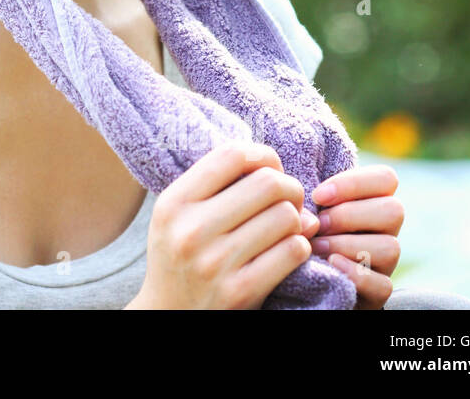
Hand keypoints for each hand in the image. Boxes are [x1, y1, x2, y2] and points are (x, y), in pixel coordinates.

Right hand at [134, 143, 317, 309]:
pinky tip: (288, 250)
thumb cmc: (179, 256)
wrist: (168, 314)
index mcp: (173, 203)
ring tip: (286, 228)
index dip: (262, 155)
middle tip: (288, 201)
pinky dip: (300, 246)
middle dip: (290, 187)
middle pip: (267, 183)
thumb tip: (282, 175)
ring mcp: (216, 263)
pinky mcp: (240, 291)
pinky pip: (293, 251)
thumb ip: (217, 186)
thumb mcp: (179, 215)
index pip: (231, 155)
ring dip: (297, 220)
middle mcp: (191, 230)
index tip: (269, 169)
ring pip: (286, 216)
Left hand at [310, 165, 402, 309]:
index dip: (354, 183)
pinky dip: (356, 274)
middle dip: (349, 215)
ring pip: (390, 247)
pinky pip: (382, 285)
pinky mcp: (379, 292)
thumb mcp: (307, 208)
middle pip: (394, 210)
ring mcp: (386, 263)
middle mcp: (385, 230)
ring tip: (317, 246)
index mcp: (372, 201)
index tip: (318, 195)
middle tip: (319, 224)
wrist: (303, 279)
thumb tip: (301, 199)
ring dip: (347, 244)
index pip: (386, 178)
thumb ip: (310, 197)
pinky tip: (331, 264)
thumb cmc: (304, 232)